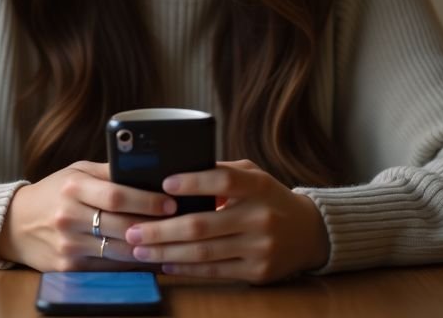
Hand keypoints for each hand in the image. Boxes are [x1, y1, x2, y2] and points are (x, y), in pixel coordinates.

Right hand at [0, 161, 176, 271]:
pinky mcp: (67, 267)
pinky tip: (145, 257)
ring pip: (118, 251)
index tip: (170, 203)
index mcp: (73, 187)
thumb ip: (108, 173)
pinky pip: (107, 268)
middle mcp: (68, 216)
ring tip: (168, 242)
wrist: (13, 224)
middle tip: (178, 225)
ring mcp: (67, 245)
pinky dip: (129, 264)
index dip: (148, 201)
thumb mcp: (76, 172)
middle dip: (154, 226)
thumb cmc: (52, 193)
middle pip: (121, 226)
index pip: (117, 196)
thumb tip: (148, 172)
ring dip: (146, 248)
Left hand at [122, 160, 329, 283]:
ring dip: (166, 252)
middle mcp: (261, 218)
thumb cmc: (269, 199)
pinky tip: (166, 264)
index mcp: (259, 187)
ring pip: (203, 253)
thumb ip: (222, 172)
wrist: (310, 233)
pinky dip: (186, 269)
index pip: (223, 181)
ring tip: (140, 249)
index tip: (163, 184)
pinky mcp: (258, 272)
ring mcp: (260, 248)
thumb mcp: (253, 176)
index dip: (192, 182)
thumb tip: (177, 170)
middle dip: (161, 229)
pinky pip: (215, 271)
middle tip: (132, 229)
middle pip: (202, 225)